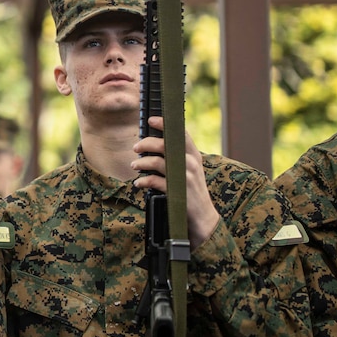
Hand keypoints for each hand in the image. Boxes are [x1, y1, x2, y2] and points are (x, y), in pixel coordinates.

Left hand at [131, 116, 219, 248]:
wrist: (203, 216)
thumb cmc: (190, 190)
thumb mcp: (188, 170)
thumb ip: (176, 157)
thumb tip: (152, 144)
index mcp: (194, 155)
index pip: (181, 134)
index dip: (165, 124)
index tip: (150, 120)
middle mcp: (191, 163)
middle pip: (165, 145)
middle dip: (146, 144)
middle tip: (135, 148)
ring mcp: (185, 177)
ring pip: (157, 162)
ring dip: (142, 163)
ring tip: (134, 166)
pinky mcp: (177, 191)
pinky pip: (155, 181)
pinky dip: (143, 181)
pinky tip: (139, 183)